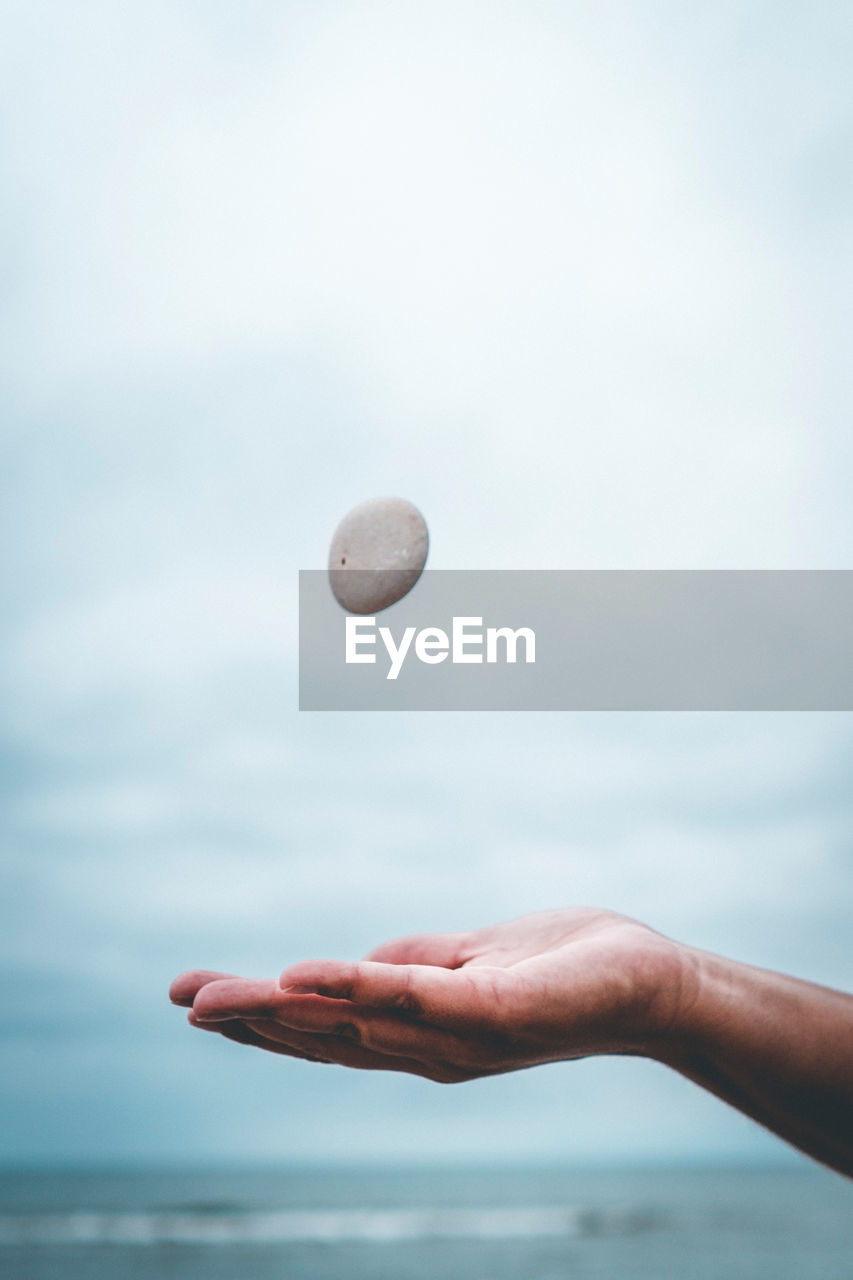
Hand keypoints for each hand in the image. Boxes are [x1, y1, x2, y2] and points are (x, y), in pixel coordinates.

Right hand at [169, 908, 692, 1081]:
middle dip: (250, 1022)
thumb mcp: (474, 963)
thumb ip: (417, 968)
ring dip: (281, 1012)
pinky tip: (304, 977)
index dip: (261, 1020)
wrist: (652, 983)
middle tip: (181, 999)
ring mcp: (461, 1036)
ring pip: (353, 1025)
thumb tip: (354, 968)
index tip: (195, 998)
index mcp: (422, 1033)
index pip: (326, 1031)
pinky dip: (355, 990)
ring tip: (214, 997)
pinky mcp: (496, 1011)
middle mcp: (431, 1049)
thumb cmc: (567, 969)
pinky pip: (416, 1000)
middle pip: (324, 1039)